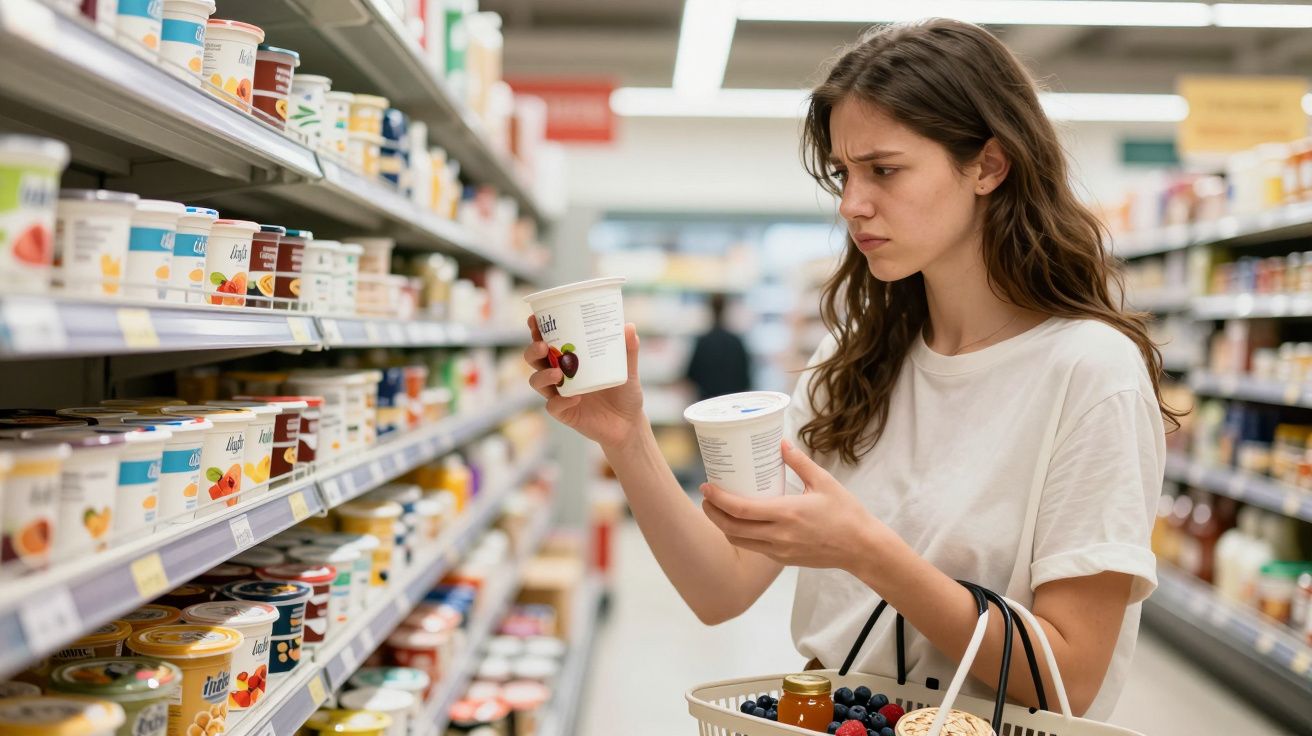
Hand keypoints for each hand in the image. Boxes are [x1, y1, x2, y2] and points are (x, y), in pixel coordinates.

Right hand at [522, 315, 645, 449]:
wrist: (629, 423)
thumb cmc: (625, 392)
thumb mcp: (628, 369)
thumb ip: (628, 350)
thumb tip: (629, 327)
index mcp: (570, 359)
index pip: (547, 341)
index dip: (537, 331)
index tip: (534, 319)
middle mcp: (560, 375)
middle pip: (535, 360)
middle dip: (533, 351)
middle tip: (543, 346)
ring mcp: (560, 394)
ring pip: (537, 382)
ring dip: (542, 376)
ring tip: (557, 374)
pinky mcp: (565, 413)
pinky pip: (554, 407)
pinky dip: (560, 402)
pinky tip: (575, 398)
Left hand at [701, 440, 890, 572]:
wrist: (861, 547)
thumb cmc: (845, 513)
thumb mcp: (823, 482)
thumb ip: (799, 462)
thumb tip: (780, 443)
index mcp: (787, 513)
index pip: (741, 509)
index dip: (718, 499)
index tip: (707, 486)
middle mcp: (779, 535)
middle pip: (732, 528)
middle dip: (712, 513)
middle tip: (707, 496)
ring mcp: (780, 550)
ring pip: (739, 541)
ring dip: (723, 526)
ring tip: (718, 508)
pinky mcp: (784, 559)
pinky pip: (754, 547)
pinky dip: (741, 535)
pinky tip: (741, 521)